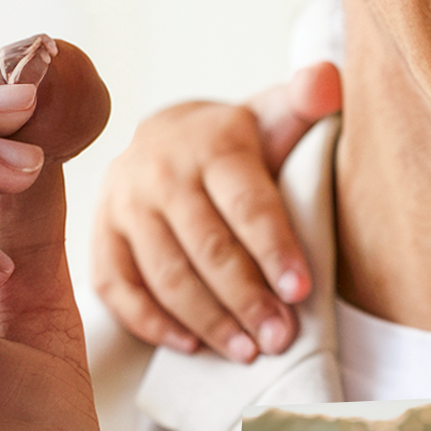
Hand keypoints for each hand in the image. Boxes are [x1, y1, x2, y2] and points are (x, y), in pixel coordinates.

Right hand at [91, 59, 338, 361]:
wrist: (173, 137)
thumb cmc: (241, 142)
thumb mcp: (276, 114)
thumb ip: (308, 99)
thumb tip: (328, 79)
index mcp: (211, 144)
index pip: (246, 203)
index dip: (274, 249)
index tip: (301, 292)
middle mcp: (160, 172)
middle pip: (206, 247)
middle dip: (246, 298)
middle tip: (280, 338)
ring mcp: (124, 205)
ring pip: (165, 274)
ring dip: (207, 320)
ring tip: (248, 351)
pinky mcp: (101, 235)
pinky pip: (117, 287)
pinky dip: (152, 323)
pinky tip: (191, 348)